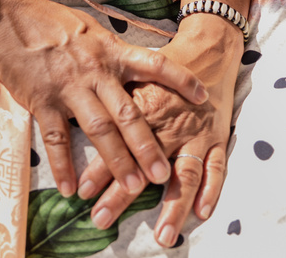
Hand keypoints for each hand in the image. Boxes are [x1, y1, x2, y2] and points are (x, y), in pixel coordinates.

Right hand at [0, 0, 206, 206]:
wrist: (9, 17)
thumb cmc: (52, 21)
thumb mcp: (91, 28)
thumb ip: (114, 51)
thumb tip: (139, 67)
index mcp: (110, 50)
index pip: (154, 64)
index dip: (180, 81)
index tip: (202, 97)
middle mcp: (94, 71)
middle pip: (128, 113)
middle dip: (149, 145)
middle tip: (164, 173)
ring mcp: (68, 88)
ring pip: (99, 130)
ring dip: (118, 161)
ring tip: (134, 186)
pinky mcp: (42, 102)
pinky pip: (55, 139)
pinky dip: (62, 165)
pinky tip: (70, 188)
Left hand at [76, 0, 245, 245]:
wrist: (206, 50)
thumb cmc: (161, 66)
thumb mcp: (132, 75)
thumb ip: (106, 98)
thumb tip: (68, 113)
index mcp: (143, 105)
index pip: (118, 140)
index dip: (99, 166)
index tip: (81, 191)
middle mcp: (169, 122)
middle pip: (145, 163)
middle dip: (123, 194)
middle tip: (102, 220)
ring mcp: (195, 133)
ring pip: (185, 173)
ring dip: (174, 206)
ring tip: (162, 235)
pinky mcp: (217, 137)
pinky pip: (217, 168)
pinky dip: (213, 191)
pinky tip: (202, 214)